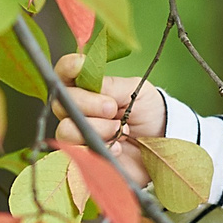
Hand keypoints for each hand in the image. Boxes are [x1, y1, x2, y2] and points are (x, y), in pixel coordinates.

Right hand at [50, 54, 167, 183]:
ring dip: (97, 128)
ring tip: (120, 130)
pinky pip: (79, 154)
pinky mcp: (84, 158)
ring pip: (67, 129)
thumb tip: (91, 87)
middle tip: (113, 109)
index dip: (67, 68)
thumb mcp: (135, 91)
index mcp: (86, 88)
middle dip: (88, 104)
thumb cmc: (147, 111)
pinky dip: (101, 148)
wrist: (160, 141)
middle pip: (61, 103)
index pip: (63, 74)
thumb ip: (110, 86)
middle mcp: (75, 111)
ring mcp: (77, 135)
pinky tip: (118, 148)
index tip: (80, 65)